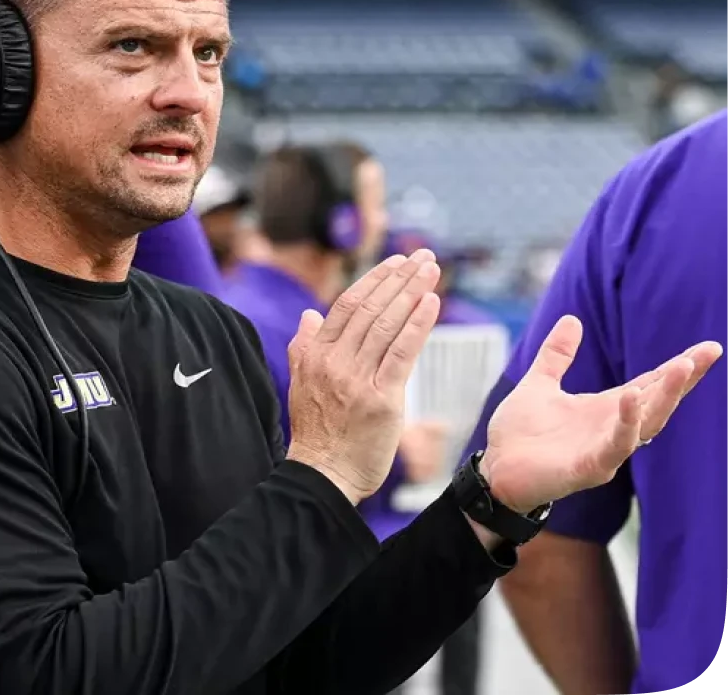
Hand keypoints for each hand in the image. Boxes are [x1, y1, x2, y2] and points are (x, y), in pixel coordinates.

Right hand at [285, 250, 441, 503]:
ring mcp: (356, 379)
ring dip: (412, 292)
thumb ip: (304, 346)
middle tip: (423, 257)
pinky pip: (401, 354)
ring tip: (431, 270)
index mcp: (315, 354)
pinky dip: (417, 325)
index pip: (347, 305)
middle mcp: (334, 361)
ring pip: (387, 325)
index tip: (396, 262)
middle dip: (399, 278)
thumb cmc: (317, 433)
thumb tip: (309, 315)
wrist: (324, 476)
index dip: (374, 280)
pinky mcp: (381, 399)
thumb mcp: (300, 384)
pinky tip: (431, 303)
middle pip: (371, 309)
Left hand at [480, 315, 720, 513]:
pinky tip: (633, 397)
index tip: (710, 348)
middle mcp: (613, 429)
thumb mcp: (539, 383)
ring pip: (646, 423)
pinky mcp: (590, 468)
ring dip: (664, 396)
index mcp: (605, 408)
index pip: (651, 384)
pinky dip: (627, 423)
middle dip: (683, 379)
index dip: (679, 368)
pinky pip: (615, 445)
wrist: (494, 468)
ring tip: (681, 367)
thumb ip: (557, 354)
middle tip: (706, 353)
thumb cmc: (519, 434)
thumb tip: (572, 318)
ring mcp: (605, 450)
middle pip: (659, 402)